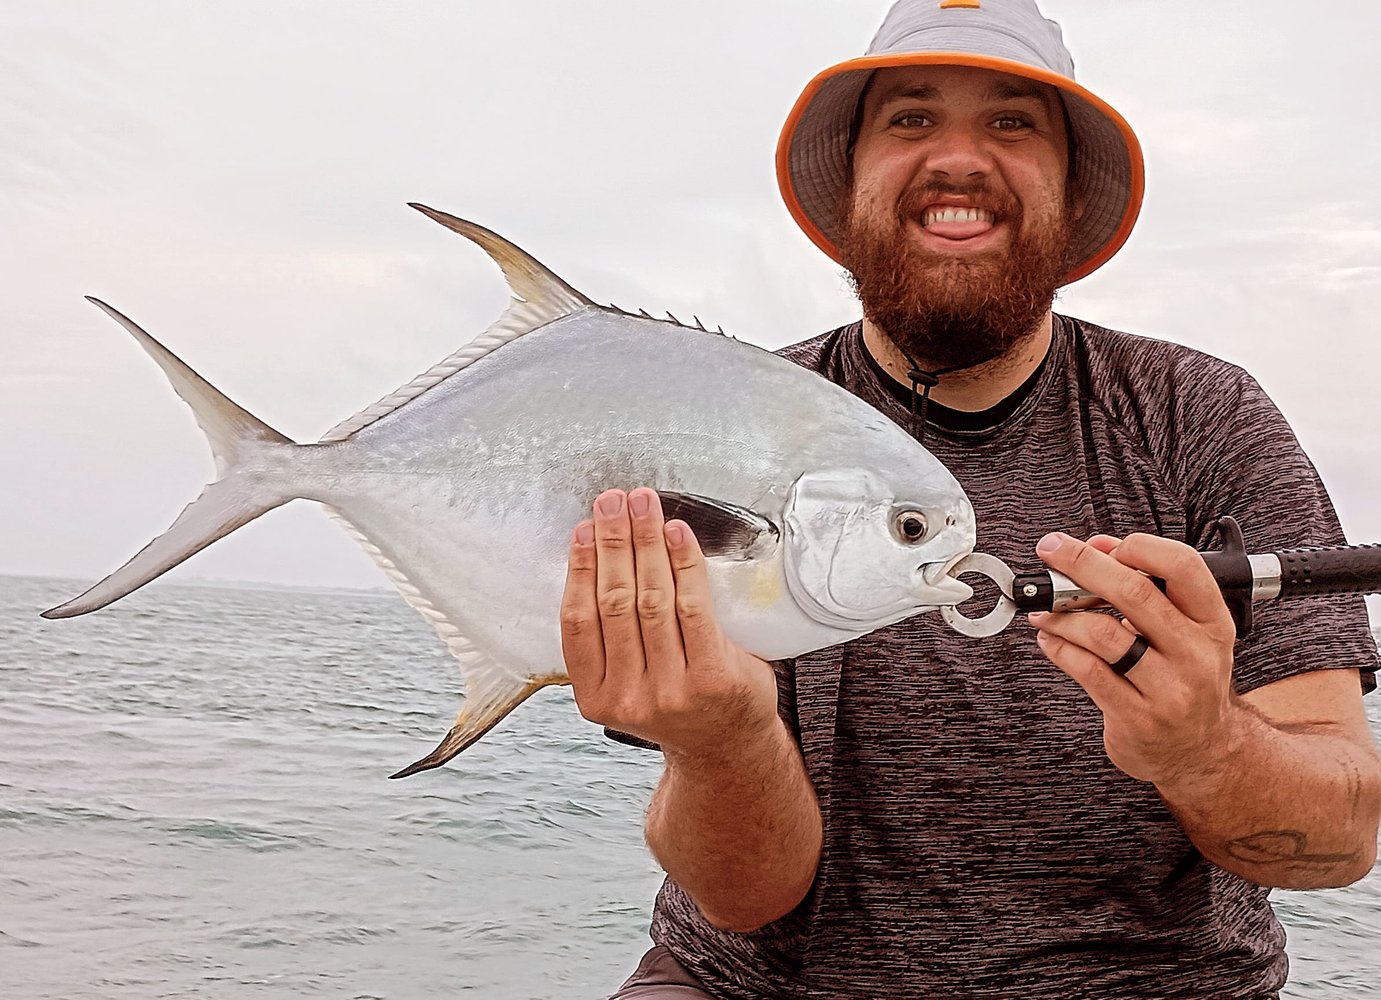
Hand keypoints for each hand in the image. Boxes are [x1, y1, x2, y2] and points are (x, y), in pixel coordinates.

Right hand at [559, 487, 779, 757]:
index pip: (576, 621)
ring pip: (651, 600)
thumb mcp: (625, 686)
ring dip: (646, 542)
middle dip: (613, 542)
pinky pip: (692, 607)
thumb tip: (596, 555)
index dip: (579, 568)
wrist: (728, 746)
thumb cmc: (676, 699)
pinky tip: (677, 533)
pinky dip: (683, 563)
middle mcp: (628, 698)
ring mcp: (671, 691)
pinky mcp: (713, 678)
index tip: (583, 528)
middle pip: (614, 601)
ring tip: (644, 504)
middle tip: (614, 500)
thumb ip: (606, 641)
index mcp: (594, 697)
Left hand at [1028, 532, 1240, 786]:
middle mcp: (1196, 653)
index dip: (1138, 547)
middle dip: (1082, 564)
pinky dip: (1059, 648)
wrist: (1201, 751)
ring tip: (1044, 609)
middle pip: (1134, 593)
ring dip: (1062, 614)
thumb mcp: (1185, 630)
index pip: (1183, 567)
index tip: (1099, 543)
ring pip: (1103, 634)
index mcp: (1212, 622)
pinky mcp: (1137, 718)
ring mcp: (1169, 689)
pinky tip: (1049, 639)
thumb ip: (1147, 586)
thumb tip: (1098, 546)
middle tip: (1050, 550)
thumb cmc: (1183, 678)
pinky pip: (1088, 671)